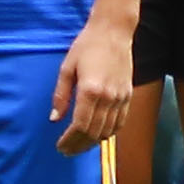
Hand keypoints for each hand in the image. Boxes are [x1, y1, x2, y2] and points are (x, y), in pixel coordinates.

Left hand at [53, 18, 133, 155]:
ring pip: (109, 131)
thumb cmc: (86, 46)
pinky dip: (109, 133)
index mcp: (90, 90)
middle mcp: (108, 97)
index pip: (80, 126)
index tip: (60, 146)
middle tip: (66, 151)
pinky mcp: (129, 96)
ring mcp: (121, 98)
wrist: (113, 32)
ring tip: (79, 146)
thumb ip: (61, 95)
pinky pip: (120, 123)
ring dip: (93, 142)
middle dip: (79, 145)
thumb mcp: (66, 68)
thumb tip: (54, 118)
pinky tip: (98, 136)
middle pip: (94, 133)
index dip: (70, 140)